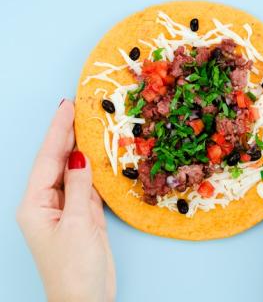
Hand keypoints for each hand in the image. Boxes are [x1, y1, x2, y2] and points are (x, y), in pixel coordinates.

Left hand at [17, 100, 115, 301]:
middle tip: (79, 108)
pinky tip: (99, 155)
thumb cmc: (75, 268)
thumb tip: (80, 156)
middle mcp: (47, 202)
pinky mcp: (83, 214)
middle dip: (67, 135)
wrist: (87, 299)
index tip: (67, 107)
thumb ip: (79, 187)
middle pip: (58, 161)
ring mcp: (66, 207)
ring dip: (82, 149)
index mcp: (35, 204)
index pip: (47, 159)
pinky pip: (88, 185)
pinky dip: (94, 169)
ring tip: (91, 125)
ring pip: (74, 171)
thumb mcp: (78, 224)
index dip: (58, 131)